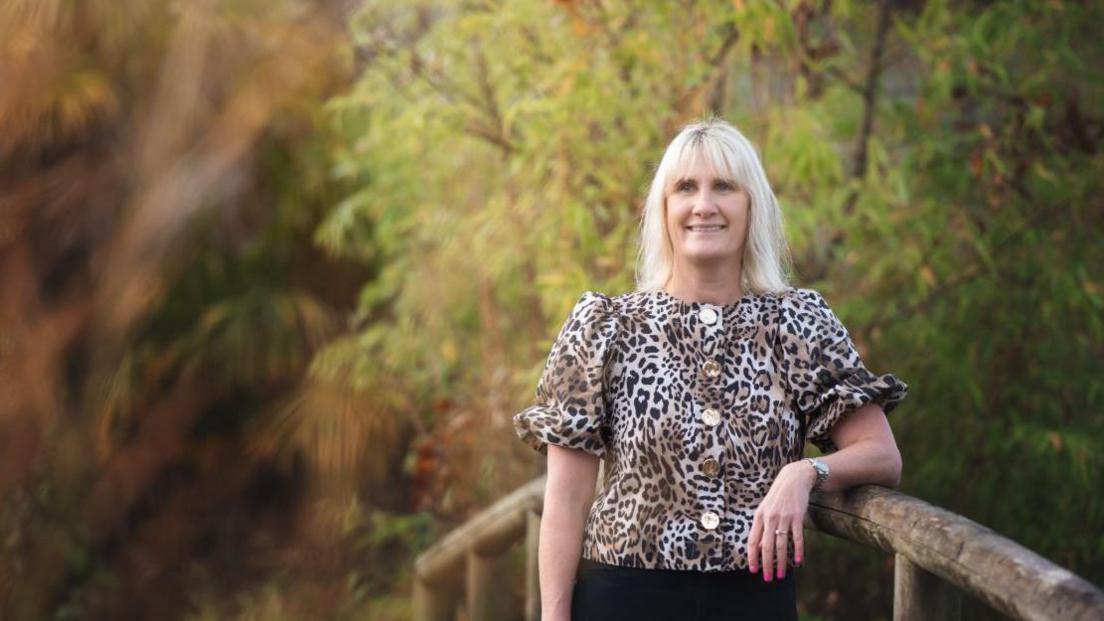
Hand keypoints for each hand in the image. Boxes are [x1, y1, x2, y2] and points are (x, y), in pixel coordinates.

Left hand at [746, 460, 815, 581]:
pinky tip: (799, 561)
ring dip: (782, 562)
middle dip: (767, 565)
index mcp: (759, 516)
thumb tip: (759, 548)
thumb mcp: (765, 510)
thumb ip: (761, 527)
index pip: (753, 541)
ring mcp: (784, 517)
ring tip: (781, 575)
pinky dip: (798, 550)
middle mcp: (769, 518)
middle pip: (767, 546)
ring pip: (781, 545)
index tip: (753, 570)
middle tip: (768, 579)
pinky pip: (797, 537)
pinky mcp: (797, 516)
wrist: (794, 479)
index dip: (752, 557)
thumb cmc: (778, 497)